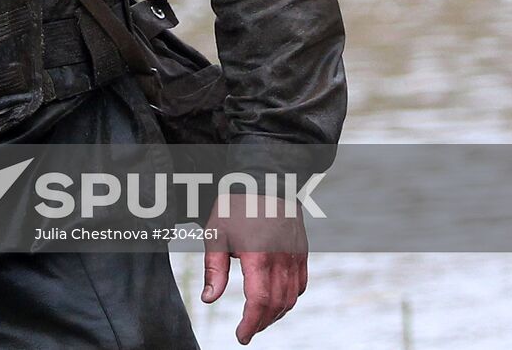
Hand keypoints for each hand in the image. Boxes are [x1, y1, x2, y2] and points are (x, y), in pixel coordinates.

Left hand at [202, 194, 308, 344]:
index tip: (241, 336)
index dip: (250, 323)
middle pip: (276, 305)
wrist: (265, 177)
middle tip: (247, 331)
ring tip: (258, 319)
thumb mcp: (216, 232)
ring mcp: (295, 256)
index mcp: (259, 256)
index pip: (259, 302)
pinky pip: (300, 284)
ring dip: (275, 314)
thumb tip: (209, 299)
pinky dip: (290, 298)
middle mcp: (282, 259)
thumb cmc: (236, 203)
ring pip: (291, 298)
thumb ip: (214, 269)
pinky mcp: (302, 251)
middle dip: (261, 323)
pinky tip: (276, 300)